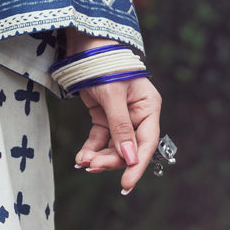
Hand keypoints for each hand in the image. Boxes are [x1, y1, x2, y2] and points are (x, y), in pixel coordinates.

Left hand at [74, 75, 162, 195]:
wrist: (84, 45)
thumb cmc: (104, 64)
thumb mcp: (112, 96)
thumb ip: (121, 127)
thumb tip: (129, 157)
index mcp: (148, 107)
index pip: (146, 143)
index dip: (137, 165)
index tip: (126, 184)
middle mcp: (138, 114)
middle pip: (128, 147)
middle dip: (111, 160)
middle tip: (92, 166)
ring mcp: (120, 116)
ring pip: (113, 146)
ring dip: (99, 156)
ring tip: (83, 161)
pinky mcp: (103, 116)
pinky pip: (100, 138)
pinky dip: (91, 148)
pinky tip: (81, 158)